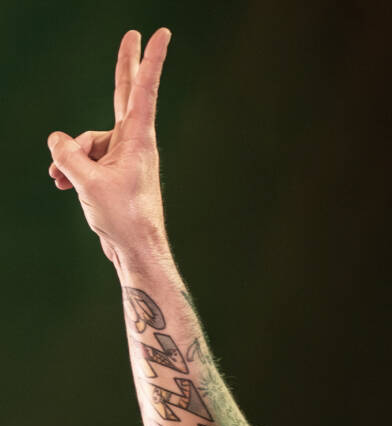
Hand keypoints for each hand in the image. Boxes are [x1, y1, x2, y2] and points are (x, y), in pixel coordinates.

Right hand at [46, 28, 170, 268]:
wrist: (135, 252)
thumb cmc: (123, 218)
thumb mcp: (87, 182)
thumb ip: (68, 154)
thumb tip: (57, 140)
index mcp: (138, 138)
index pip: (143, 89)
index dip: (150, 59)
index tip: (161, 34)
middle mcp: (133, 142)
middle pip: (124, 93)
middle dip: (124, 64)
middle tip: (133, 34)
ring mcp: (123, 157)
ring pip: (88, 141)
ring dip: (70, 159)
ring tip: (62, 181)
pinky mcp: (114, 173)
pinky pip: (87, 160)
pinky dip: (73, 170)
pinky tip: (63, 184)